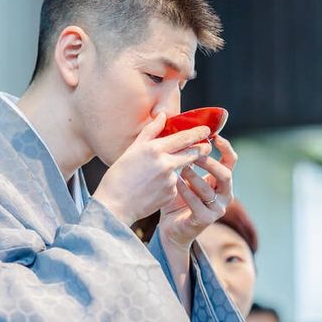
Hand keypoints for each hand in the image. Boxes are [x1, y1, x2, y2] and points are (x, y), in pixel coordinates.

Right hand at [93, 113, 211, 225]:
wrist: (114, 206)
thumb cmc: (119, 176)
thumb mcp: (132, 150)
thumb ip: (150, 132)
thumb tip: (162, 115)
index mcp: (154, 149)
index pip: (184, 138)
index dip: (198, 133)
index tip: (207, 130)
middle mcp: (165, 163)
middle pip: (192, 153)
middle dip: (202, 149)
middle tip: (207, 147)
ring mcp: (170, 180)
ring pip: (182, 170)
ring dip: (177, 169)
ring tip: (155, 175)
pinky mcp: (171, 194)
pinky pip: (175, 185)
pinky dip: (169, 184)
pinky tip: (153, 188)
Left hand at [158, 135, 236, 250]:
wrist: (172, 228)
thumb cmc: (178, 197)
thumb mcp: (184, 174)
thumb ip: (187, 157)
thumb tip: (182, 132)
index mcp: (222, 181)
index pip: (231, 161)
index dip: (226, 148)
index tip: (214, 136)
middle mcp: (225, 194)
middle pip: (225, 174)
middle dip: (209, 162)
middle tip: (193, 153)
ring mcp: (217, 209)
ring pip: (208, 189)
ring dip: (192, 176)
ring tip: (179, 167)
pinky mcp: (206, 220)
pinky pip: (196, 203)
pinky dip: (185, 192)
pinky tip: (175, 183)